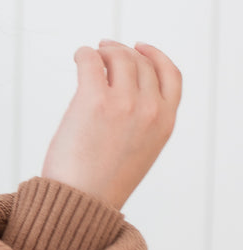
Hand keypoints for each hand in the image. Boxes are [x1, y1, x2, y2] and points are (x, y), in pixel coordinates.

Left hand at [40, 40, 181, 209]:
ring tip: (90, 54)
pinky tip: (79, 56)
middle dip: (123, 51)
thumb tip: (120, 97)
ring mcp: (124, 102)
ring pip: (119, 58)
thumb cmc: (100, 184)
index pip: (171, 75)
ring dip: (104, 50)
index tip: (139, 47)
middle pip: (141, 62)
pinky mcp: (94, 100)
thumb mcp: (138, 153)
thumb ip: (141, 124)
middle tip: (104, 49)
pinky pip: (91, 62)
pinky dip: (85, 54)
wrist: (81, 202)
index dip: (155, 56)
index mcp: (165, 122)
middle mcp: (150, 109)